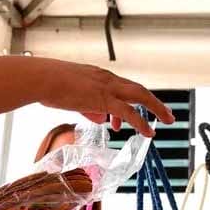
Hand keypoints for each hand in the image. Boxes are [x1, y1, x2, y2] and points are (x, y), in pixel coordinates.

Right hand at [34, 59, 174, 136]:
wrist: (42, 78)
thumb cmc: (49, 85)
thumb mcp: (73, 97)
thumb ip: (89, 107)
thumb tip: (101, 119)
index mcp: (100, 76)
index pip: (123, 88)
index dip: (133, 100)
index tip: (134, 115)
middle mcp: (107, 79)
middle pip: (139, 89)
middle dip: (155, 102)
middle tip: (167, 114)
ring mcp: (107, 88)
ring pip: (140, 96)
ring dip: (156, 108)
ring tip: (168, 120)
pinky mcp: (103, 99)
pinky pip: (128, 112)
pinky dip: (141, 122)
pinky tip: (149, 132)